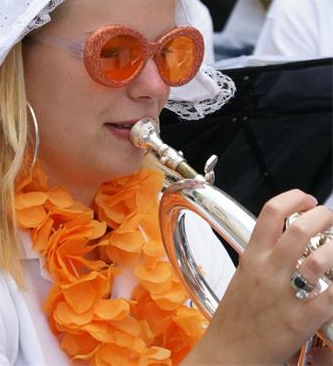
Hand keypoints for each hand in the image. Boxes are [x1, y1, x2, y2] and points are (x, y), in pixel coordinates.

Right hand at [186, 190, 332, 364]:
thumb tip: (288, 238)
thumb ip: (264, 256)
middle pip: (301, 229)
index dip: (295, 198)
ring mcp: (283, 295)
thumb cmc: (235, 319)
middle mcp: (267, 271)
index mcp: (252, 257)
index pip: (272, 211)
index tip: (308, 200)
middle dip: (323, 217)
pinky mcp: (298, 322)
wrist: (226, 356)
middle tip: (329, 219)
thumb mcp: (243, 275)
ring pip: (320, 259)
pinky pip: (329, 297)